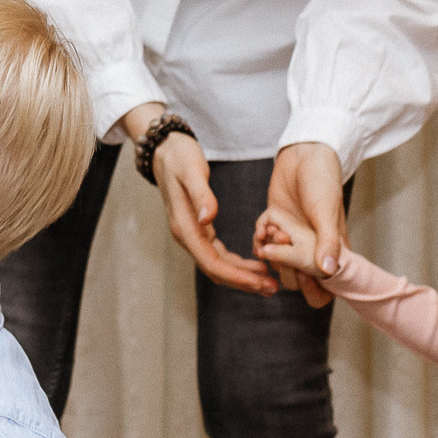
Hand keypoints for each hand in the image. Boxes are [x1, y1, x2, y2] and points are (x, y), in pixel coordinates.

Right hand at [126, 106, 275, 295]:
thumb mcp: (192, 171)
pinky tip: (255, 264)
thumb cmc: (178, 157)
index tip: (260, 281)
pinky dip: (237, 263)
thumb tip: (208, 219)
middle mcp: (186, 235)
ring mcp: (191, 233)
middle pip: (215, 270)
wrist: (164, 149)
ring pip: (217, 265)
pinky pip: (218, 254)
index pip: (212, 262)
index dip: (237, 275)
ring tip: (268, 281)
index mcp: (185, 226)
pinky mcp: (198, 229)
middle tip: (272, 288)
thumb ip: (201, 195)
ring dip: (242, 276)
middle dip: (243, 282)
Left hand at [266, 143, 345, 307]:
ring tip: (275, 229)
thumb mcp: (326, 211)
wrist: (305, 153)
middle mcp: (310, 247)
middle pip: (293, 277)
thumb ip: (327, 241)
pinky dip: (259, 236)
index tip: (302, 272)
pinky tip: (264, 223)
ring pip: (274, 260)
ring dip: (270, 250)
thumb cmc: (322, 181)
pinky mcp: (274, 222)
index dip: (311, 287)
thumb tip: (329, 270)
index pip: (323, 286)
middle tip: (283, 238)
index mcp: (330, 249)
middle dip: (284, 264)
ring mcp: (290, 236)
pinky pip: (262, 241)